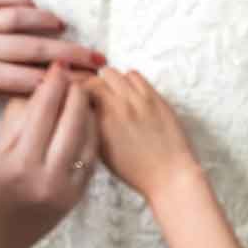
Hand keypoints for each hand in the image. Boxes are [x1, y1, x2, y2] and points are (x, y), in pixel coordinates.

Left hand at [0, 0, 105, 99]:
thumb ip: (10, 91)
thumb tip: (52, 88)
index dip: (63, 83)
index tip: (87, 83)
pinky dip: (27, 2)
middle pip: (35, 50)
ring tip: (64, 26)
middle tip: (98, 58)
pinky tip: (38, 11)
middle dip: (71, 55)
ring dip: (47, 21)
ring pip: (22, 18)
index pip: (30, 81)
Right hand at [0, 63, 98, 247]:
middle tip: (75, 76)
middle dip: (75, 93)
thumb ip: (19, 118)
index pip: (42, 112)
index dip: (52, 84)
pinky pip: (92, 157)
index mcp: (18, 163)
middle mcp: (44, 177)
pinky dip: (93, 134)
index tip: (57, 66)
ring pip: (86, 138)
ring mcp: (66, 189)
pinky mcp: (78, 196)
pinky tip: (90, 119)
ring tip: (85, 93)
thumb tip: (42, 83)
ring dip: (89, 111)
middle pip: (70, 122)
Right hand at [86, 69, 201, 204]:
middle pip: (97, 78)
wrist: (169, 174)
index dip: (78, 92)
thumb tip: (84, 108)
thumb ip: (91, 126)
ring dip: (112, 81)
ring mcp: (139, 99)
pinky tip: (131, 93)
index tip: (80, 97)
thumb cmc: (135, 170)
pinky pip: (137, 76)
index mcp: (102, 122)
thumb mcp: (102, 152)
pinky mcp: (156, 97)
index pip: (82, 91)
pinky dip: (130, 81)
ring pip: (117, 73)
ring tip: (115, 94)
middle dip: (94, 84)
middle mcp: (119, 106)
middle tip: (96, 95)